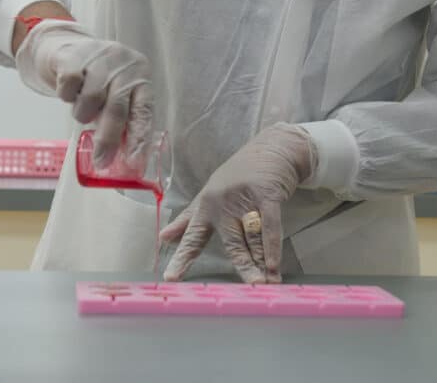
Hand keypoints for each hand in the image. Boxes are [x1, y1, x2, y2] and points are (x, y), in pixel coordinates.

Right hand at [15, 19, 152, 169]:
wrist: (67, 48)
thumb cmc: (97, 79)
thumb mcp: (116, 93)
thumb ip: (122, 117)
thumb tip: (123, 157)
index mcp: (140, 76)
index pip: (144, 110)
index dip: (139, 136)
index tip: (134, 161)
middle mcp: (124, 65)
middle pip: (118, 107)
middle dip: (109, 138)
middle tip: (101, 160)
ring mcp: (99, 58)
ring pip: (91, 99)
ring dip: (83, 114)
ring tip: (83, 110)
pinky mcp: (74, 57)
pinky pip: (69, 88)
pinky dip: (67, 97)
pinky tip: (71, 92)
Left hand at [159, 124, 316, 283]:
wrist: (271, 148)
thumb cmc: (238, 174)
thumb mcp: (209, 193)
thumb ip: (188, 219)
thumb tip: (163, 238)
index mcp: (207, 206)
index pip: (193, 236)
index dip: (183, 257)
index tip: (172, 277)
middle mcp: (223, 204)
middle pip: (232, 242)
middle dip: (242, 266)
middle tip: (247, 287)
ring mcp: (245, 199)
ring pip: (253, 239)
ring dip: (261, 263)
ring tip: (265, 285)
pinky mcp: (267, 195)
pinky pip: (270, 226)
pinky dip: (272, 247)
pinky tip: (274, 266)